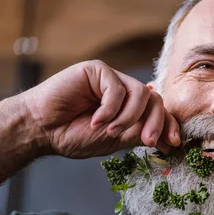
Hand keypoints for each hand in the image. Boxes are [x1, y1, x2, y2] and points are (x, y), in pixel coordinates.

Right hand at [21, 60, 179, 158]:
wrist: (41, 130)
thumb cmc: (73, 135)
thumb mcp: (113, 141)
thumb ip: (138, 133)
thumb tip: (166, 132)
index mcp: (130, 109)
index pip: (158, 113)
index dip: (169, 126)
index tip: (172, 144)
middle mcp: (124, 92)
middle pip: (155, 101)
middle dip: (155, 123)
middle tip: (146, 141)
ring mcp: (111, 79)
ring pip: (141, 94)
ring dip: (129, 117)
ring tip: (110, 131)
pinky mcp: (97, 71)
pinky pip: (116, 89)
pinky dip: (109, 109)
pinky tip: (95, 120)